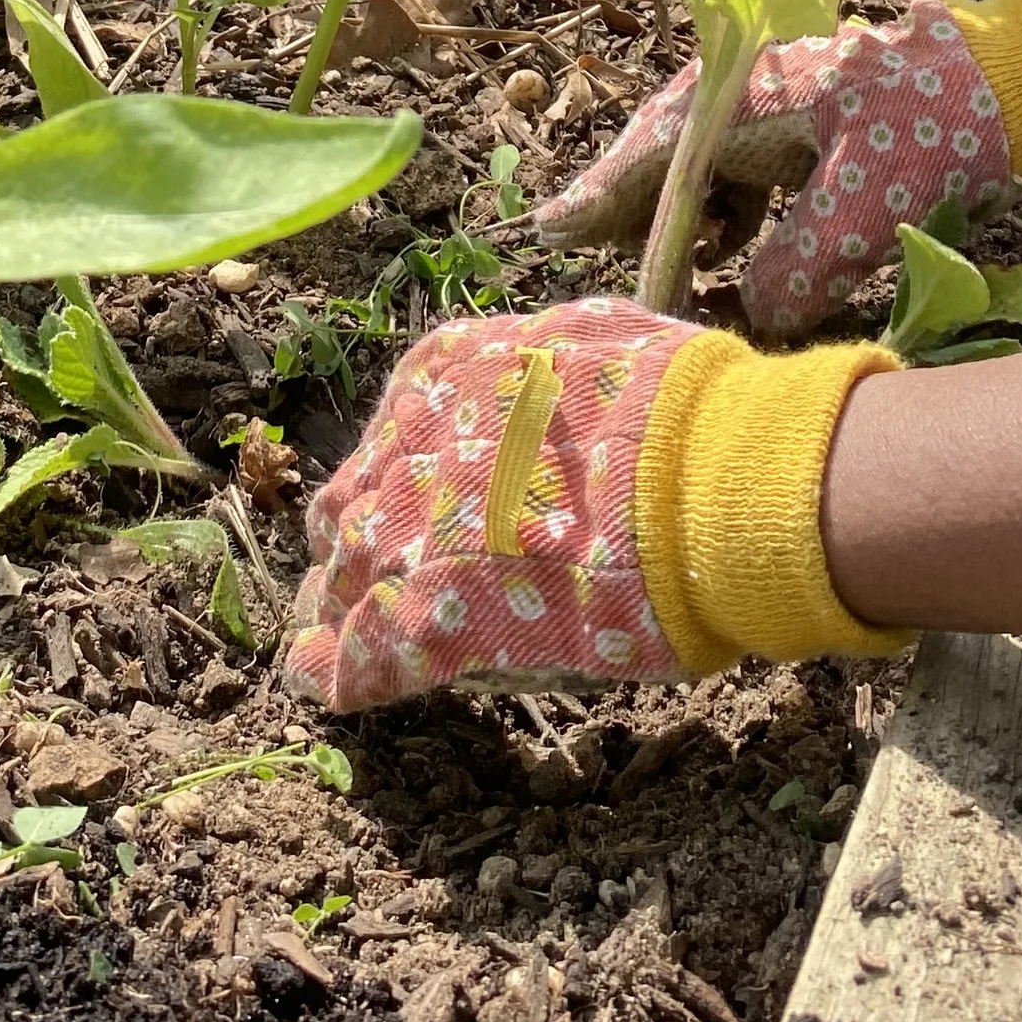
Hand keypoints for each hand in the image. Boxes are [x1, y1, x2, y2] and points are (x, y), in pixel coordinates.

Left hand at [282, 298, 906, 714]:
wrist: (705, 479)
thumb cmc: (675, 406)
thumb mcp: (596, 340)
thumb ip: (547, 366)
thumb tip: (557, 373)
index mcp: (448, 372)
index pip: (395, 429)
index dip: (395, 470)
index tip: (401, 494)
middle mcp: (410, 446)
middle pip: (353, 499)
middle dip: (353, 531)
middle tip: (360, 567)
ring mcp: (411, 535)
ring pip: (340, 574)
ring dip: (337, 599)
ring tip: (325, 628)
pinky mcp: (432, 620)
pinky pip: (357, 656)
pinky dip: (332, 672)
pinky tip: (316, 681)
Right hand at [535, 0, 1021, 334]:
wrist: (1013, 77)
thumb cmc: (940, 127)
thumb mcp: (867, 206)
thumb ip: (796, 267)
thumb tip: (748, 314)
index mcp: (743, 97)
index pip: (653, 157)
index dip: (601, 201)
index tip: (552, 235)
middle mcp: (742, 90)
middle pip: (664, 159)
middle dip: (635, 218)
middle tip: (602, 273)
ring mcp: (770, 100)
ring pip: (701, 167)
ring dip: (688, 223)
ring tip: (676, 283)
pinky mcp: (800, 119)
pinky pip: (741, 170)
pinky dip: (731, 215)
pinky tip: (740, 256)